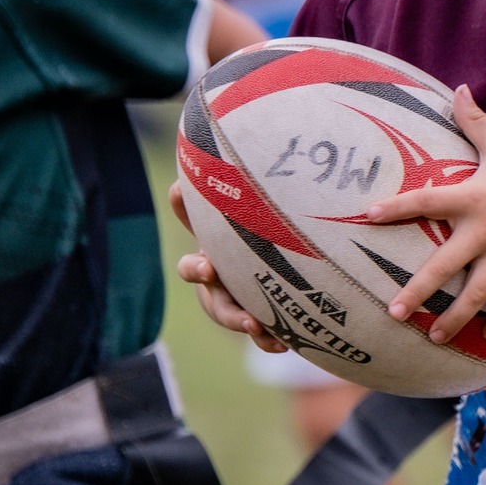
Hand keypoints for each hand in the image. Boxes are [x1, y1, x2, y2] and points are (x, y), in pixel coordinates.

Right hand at [168, 175, 289, 349]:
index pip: (192, 216)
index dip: (182, 204)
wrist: (306, 285)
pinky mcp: (255, 321)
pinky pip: (255, 333)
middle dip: (195, 267)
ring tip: (254, 324)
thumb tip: (298, 141)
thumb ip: (278, 196)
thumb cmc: (285, 242)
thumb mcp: (283, 220)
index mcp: (217, 239)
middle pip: (193, 269)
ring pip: (222, 308)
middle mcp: (216, 267)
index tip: (178, 190)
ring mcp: (231, 296)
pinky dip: (266, 338)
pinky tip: (280, 342)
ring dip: (234, 316)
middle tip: (206, 267)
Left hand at [364, 87, 485, 344]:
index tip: (367, 216)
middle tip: (393, 312)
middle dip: (419, 290)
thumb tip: (457, 87)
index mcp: (474, 198)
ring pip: (477, 293)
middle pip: (446, 265)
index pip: (427, 202)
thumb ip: (472, 118)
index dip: (397, 208)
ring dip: (456, 318)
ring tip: (434, 337)